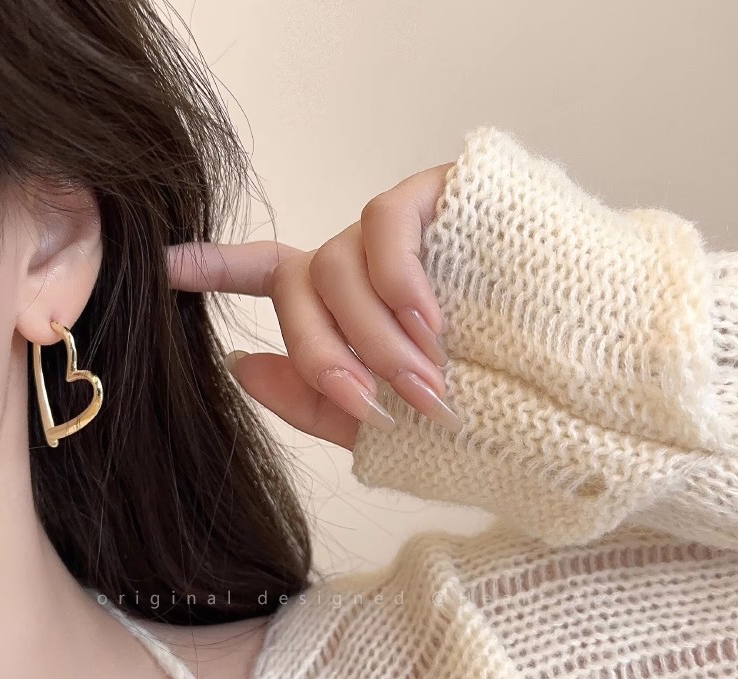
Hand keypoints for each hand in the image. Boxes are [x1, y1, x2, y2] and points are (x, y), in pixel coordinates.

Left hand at [166, 163, 460, 450]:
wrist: (573, 386)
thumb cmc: (481, 403)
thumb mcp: (383, 424)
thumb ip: (312, 400)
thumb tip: (239, 364)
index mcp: (343, 308)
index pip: (269, 273)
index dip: (214, 267)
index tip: (163, 264)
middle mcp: (359, 262)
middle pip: (296, 286)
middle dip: (325, 353)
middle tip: (373, 404)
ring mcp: (395, 228)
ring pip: (338, 261)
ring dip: (374, 335)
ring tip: (424, 378)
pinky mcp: (433, 195)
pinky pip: (384, 225)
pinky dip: (397, 283)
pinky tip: (430, 323)